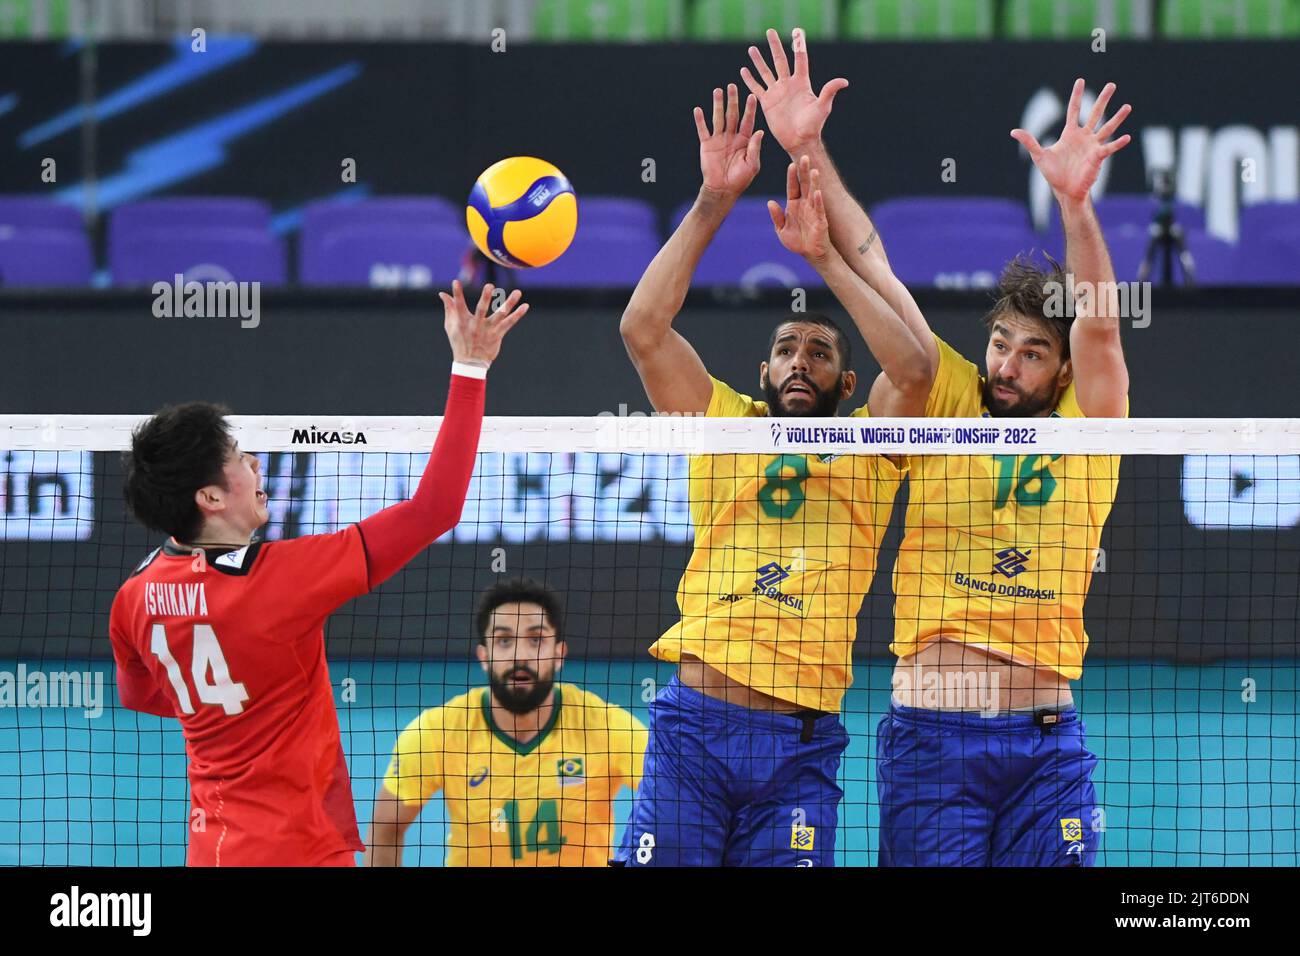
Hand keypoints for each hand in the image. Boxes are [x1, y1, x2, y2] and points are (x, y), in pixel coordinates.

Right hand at [438, 280, 527, 366]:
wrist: (470, 363)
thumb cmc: (459, 341)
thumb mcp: (450, 326)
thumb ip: (449, 308)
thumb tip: (443, 293)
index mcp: (463, 322)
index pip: (458, 306)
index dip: (457, 294)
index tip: (455, 282)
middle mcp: (476, 325)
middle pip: (481, 309)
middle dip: (485, 297)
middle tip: (490, 285)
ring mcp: (488, 330)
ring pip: (500, 314)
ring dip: (509, 303)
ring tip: (518, 292)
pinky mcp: (498, 335)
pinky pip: (509, 323)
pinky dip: (518, 315)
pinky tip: (525, 306)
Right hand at [696, 83, 762, 198]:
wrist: (722, 190)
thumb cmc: (740, 179)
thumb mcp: (753, 165)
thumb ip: (755, 148)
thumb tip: (760, 132)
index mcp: (744, 140)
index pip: (748, 120)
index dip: (750, 109)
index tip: (752, 96)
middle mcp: (732, 136)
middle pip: (732, 114)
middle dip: (733, 100)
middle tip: (732, 86)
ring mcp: (719, 139)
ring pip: (718, 118)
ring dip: (718, 104)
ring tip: (718, 91)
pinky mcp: (706, 144)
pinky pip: (703, 130)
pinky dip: (700, 120)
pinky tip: (698, 109)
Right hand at [741, 27, 847, 156]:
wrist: (799, 140)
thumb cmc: (813, 125)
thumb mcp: (823, 106)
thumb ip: (829, 91)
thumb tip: (844, 81)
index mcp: (801, 83)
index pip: (799, 59)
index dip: (797, 45)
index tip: (796, 31)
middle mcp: (788, 84)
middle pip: (780, 60)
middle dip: (774, 46)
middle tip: (769, 32)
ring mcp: (777, 92)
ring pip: (765, 72)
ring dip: (758, 61)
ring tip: (752, 49)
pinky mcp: (767, 103)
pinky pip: (757, 88)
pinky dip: (750, 80)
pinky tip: (743, 70)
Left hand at [768, 155, 831, 262]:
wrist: (810, 253)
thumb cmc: (796, 241)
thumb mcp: (781, 229)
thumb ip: (776, 216)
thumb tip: (770, 203)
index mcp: (794, 204)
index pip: (793, 186)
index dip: (792, 176)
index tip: (791, 165)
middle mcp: (804, 204)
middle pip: (804, 184)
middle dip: (804, 171)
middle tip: (805, 157)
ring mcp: (813, 210)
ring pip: (813, 192)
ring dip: (814, 182)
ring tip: (813, 170)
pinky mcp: (820, 219)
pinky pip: (819, 208)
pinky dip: (818, 200)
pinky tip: (817, 192)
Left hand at [1010, 79, 1131, 203]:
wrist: (1064, 190)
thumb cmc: (1053, 173)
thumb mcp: (1039, 156)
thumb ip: (1029, 142)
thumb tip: (1013, 131)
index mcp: (1070, 133)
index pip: (1074, 110)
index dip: (1077, 95)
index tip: (1081, 80)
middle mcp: (1084, 136)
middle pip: (1095, 113)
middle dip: (1103, 99)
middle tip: (1112, 85)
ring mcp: (1093, 146)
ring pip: (1107, 128)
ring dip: (1117, 118)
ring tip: (1127, 106)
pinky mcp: (1098, 157)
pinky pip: (1109, 148)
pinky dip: (1118, 143)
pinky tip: (1126, 137)